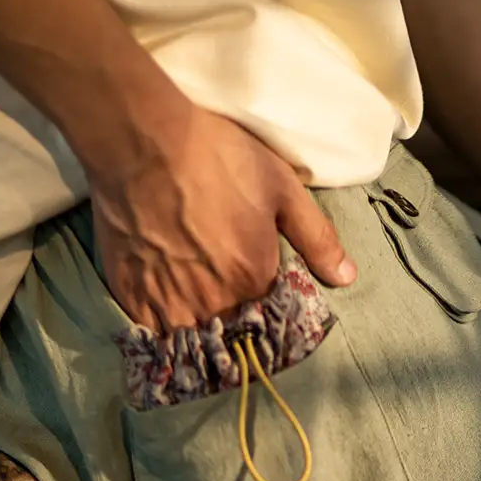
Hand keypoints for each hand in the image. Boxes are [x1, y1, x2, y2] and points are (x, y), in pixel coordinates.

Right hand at [88, 102, 356, 330]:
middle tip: (228, 305)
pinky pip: (152, 332)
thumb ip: (317, 239)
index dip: (270, 314)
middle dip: (236, 326)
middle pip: (232, 332)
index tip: (264, 305)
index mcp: (255, 281)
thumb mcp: (283, 189)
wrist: (141, 142)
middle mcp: (215, 303)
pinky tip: (164, 306)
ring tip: (197, 312)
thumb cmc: (217, 158)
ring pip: (192, 338)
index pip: (272, 320)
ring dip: (200, 331)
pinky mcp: (132, 298)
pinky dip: (161, 327)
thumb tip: (347, 278)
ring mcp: (170, 306)